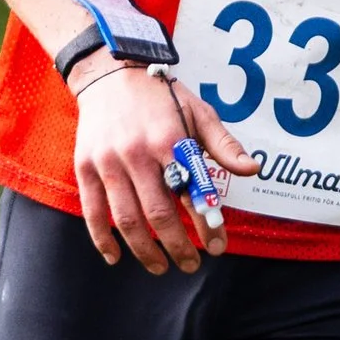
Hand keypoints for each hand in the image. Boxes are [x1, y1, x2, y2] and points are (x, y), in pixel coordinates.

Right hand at [72, 64, 260, 272]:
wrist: (109, 73)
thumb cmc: (160, 96)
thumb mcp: (197, 112)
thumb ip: (223, 145)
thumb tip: (253, 169)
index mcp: (169, 140)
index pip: (193, 192)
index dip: (207, 224)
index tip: (218, 246)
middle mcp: (137, 153)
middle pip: (159, 213)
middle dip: (179, 246)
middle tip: (192, 265)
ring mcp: (108, 162)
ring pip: (127, 218)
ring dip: (145, 250)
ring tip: (161, 267)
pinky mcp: (85, 167)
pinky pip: (93, 211)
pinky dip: (103, 239)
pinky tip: (116, 257)